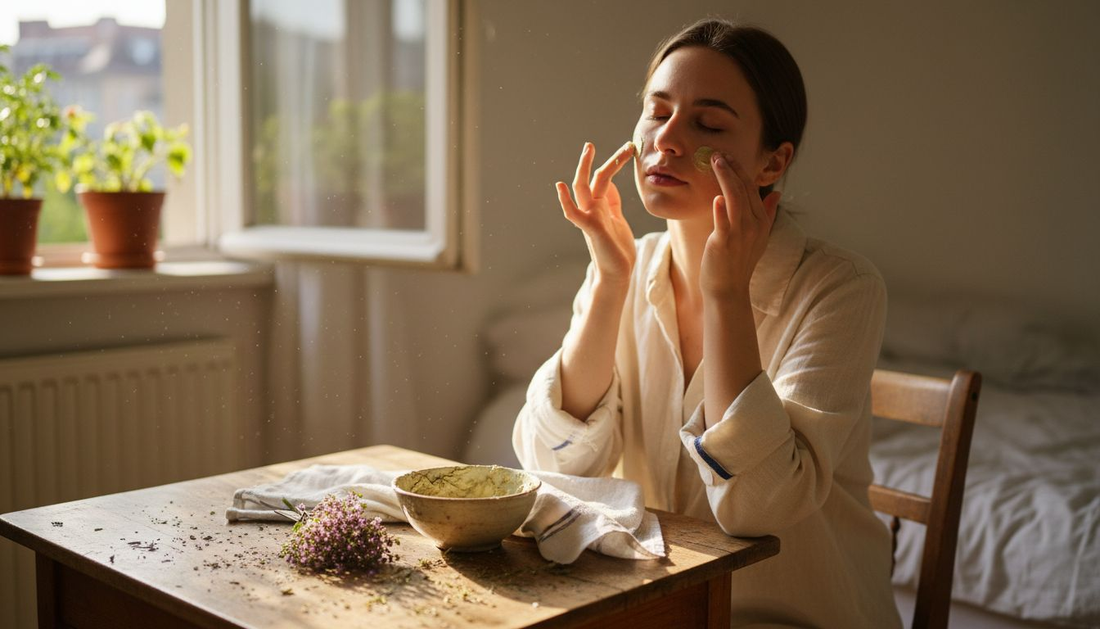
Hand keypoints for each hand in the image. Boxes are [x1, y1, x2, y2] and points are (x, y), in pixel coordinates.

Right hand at [556, 142, 636, 285]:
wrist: (617, 273)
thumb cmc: (617, 249)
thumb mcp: (617, 219)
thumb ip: (612, 203)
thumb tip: (610, 184)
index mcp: (600, 206)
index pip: (603, 180)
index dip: (613, 164)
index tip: (627, 150)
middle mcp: (592, 209)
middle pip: (590, 179)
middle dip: (591, 161)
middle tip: (591, 143)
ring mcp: (590, 217)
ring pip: (584, 188)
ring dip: (585, 168)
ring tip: (589, 149)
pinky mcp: (590, 229)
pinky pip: (573, 213)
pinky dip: (565, 200)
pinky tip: (560, 186)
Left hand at [700, 153, 781, 300]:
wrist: (727, 289)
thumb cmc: (738, 262)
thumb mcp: (758, 236)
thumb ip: (767, 213)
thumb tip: (776, 194)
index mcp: (762, 221)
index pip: (752, 189)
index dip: (740, 170)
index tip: (728, 157)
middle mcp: (754, 225)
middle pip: (744, 189)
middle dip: (732, 168)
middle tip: (718, 153)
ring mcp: (740, 233)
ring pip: (735, 197)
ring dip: (725, 177)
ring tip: (715, 161)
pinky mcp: (725, 242)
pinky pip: (724, 221)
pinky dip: (721, 208)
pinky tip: (716, 196)